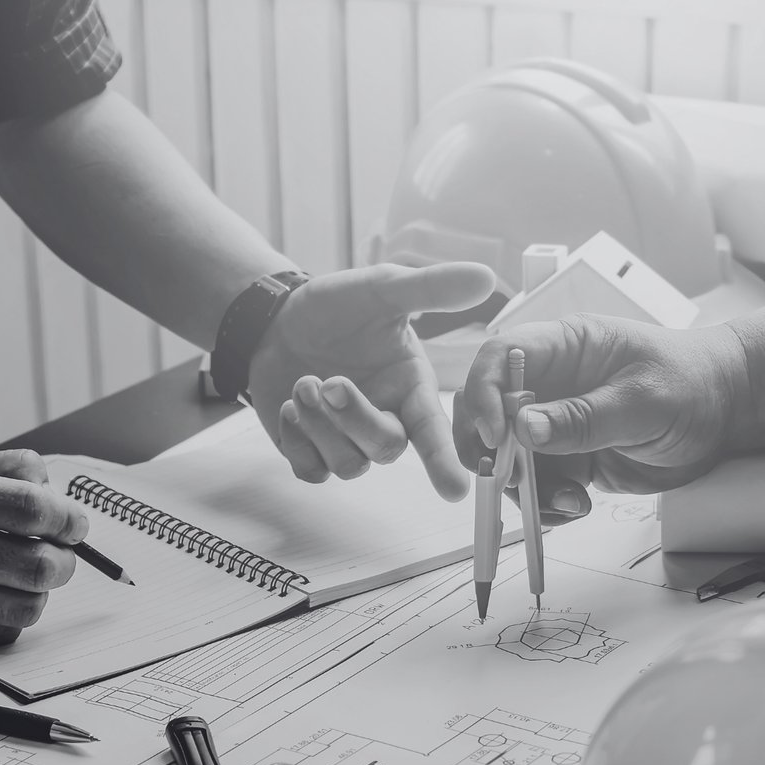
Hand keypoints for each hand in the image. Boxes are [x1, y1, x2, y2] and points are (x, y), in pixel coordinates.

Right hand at [0, 450, 88, 649]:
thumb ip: (0, 470)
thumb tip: (53, 486)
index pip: (30, 509)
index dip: (67, 516)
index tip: (74, 521)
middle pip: (37, 565)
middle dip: (65, 558)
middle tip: (60, 550)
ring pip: (26, 606)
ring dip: (40, 590)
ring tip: (27, 573)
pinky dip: (10, 613)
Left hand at [248, 262, 495, 500]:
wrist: (279, 320)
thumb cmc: (339, 307)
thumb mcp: (383, 290)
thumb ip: (431, 288)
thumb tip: (485, 276)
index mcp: (412, 388)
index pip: (434, 431)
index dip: (444, 460)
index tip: (455, 488)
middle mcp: (386, 419)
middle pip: (386, 449)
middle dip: (356, 419)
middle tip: (330, 382)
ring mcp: (348, 440)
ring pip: (348, 465)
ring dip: (321, 427)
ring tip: (303, 384)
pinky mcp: (313, 451)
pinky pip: (311, 471)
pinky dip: (298, 443)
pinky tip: (290, 408)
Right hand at [453, 315, 749, 516]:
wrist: (726, 413)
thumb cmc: (692, 383)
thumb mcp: (643, 400)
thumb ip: (584, 417)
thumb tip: (524, 429)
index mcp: (564, 346)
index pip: (500, 357)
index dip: (484, 394)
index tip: (496, 436)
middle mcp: (551, 382)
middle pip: (489, 411)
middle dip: (488, 451)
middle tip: (508, 481)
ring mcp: (557, 422)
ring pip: (510, 457)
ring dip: (525, 488)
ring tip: (567, 501)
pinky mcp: (569, 457)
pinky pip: (538, 485)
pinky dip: (547, 504)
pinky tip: (577, 506)